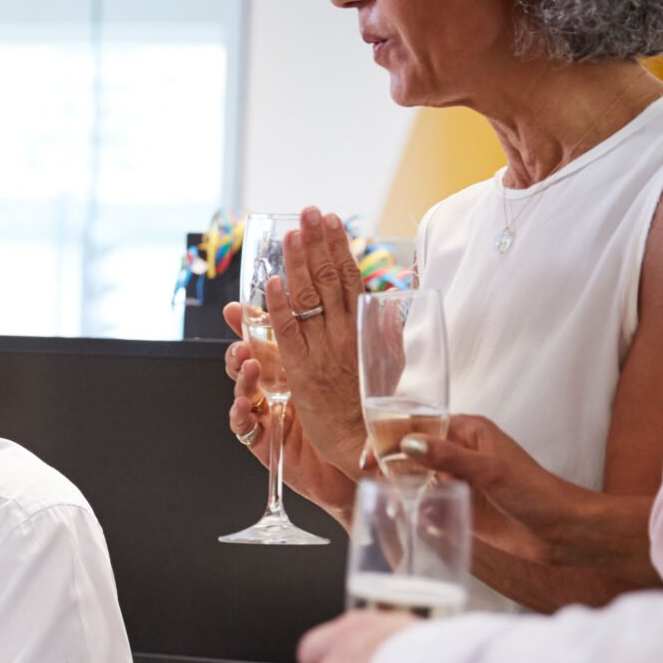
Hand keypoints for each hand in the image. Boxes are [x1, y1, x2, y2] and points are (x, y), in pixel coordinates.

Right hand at [226, 300, 352, 516]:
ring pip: (241, 386)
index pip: (271, 335)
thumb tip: (379, 300)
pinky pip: (243, 425)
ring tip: (248, 364)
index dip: (260, 315)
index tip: (256, 298)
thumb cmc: (354, 416)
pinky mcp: (264, 440)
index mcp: (297, 365)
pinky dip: (239, 413)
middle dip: (241, 339)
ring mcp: (268, 411)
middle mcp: (278, 386)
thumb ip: (364, 336)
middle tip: (242, 327)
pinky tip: (243, 404)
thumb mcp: (360, 372)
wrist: (354, 460)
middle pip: (247, 356)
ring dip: (240, 373)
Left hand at [267, 209, 366, 477]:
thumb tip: (390, 300)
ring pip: (309, 300)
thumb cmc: (377, 410)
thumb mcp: (389, 363)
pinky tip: (272, 283)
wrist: (367, 449)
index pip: (351, 279)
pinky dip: (279, 308)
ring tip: (292, 234)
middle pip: (329, 280)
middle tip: (308, 212)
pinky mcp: (300, 375)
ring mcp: (322, 354)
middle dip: (317, 243)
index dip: (339, 248)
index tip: (333, 221)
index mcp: (365, 331)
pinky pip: (288, 335)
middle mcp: (344, 337)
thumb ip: (385, 332)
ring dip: (298, 264)